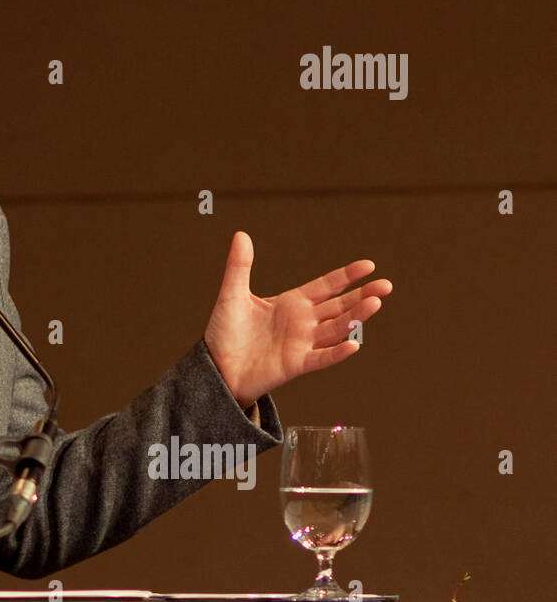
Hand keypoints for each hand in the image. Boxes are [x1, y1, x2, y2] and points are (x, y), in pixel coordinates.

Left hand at [202, 232, 392, 406]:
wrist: (216, 366)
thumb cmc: (225, 331)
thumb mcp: (232, 294)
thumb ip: (239, 266)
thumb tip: (241, 234)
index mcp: (292, 303)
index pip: (326, 286)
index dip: (347, 276)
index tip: (369, 266)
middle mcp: (303, 322)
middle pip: (339, 306)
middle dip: (362, 295)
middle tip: (386, 285)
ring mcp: (302, 343)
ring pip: (336, 329)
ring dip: (355, 318)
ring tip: (375, 303)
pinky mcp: (295, 364)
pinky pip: (320, 358)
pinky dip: (337, 352)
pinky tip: (353, 345)